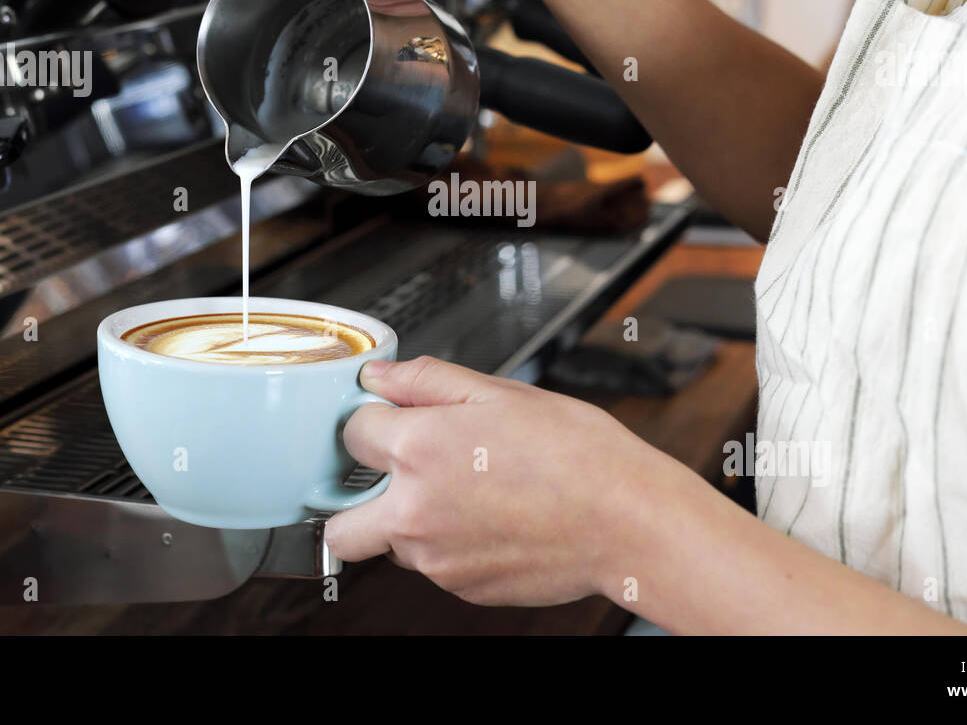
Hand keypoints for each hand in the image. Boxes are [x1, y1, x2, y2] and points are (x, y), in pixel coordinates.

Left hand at [324, 355, 676, 606]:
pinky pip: (434, 566)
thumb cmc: (577, 454)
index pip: (351, 434)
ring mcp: (436, 559)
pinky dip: (450, 545)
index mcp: (418, 450)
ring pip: (391, 545)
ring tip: (469, 493)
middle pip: (339, 523)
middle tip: (396, 478)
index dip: (374, 420)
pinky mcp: (462, 587)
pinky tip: (493, 519)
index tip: (395, 420)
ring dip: (409, 521)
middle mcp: (414, 512)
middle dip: (355, 500)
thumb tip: (380, 378)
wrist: (627, 522)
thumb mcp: (501, 393)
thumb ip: (428, 381)